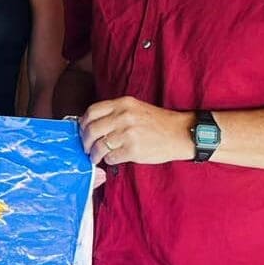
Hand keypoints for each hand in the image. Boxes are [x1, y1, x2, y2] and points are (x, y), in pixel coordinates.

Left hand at [79, 96, 194, 165]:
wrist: (180, 133)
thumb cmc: (157, 122)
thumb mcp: (135, 108)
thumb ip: (115, 113)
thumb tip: (92, 124)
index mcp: (122, 104)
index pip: (91, 111)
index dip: (83, 123)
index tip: (82, 131)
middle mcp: (123, 116)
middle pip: (91, 129)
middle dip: (85, 141)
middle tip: (86, 147)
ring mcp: (128, 133)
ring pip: (99, 145)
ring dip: (94, 154)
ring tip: (95, 157)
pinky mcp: (133, 150)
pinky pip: (111, 157)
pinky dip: (108, 160)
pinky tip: (111, 159)